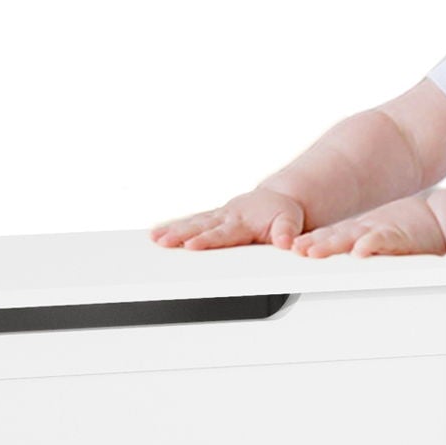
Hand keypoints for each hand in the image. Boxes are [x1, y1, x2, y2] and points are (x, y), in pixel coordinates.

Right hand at [150, 189, 305, 250]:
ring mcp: (217, 217)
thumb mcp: (290, 221)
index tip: (191, 245)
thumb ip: (287, 231)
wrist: (277, 200)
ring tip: (155, 239)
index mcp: (243, 221)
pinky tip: (157, 235)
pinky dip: (173, 227)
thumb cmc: (282, 214)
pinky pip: (190, 222)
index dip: (206, 240)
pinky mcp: (211, 219)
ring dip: (172, 231)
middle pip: (200, 227)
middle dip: (180, 234)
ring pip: (191, 223)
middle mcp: (227, 217)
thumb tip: (286, 240)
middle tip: (163, 241)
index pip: (222, 233)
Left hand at [292, 196, 445, 257]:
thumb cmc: (404, 232)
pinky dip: (370, 244)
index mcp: (356, 233)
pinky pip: (382, 241)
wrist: (436, 219)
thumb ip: (354, 249)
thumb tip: (331, 260)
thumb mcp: (373, 240)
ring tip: (314, 251)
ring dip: (332, 244)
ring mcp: (379, 232)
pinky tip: (360, 251)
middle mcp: (363, 231)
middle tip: (296, 250)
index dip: (309, 242)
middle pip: (333, 237)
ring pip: (351, 238)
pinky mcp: (398, 236)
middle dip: (313, 244)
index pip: (327, 237)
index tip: (289, 249)